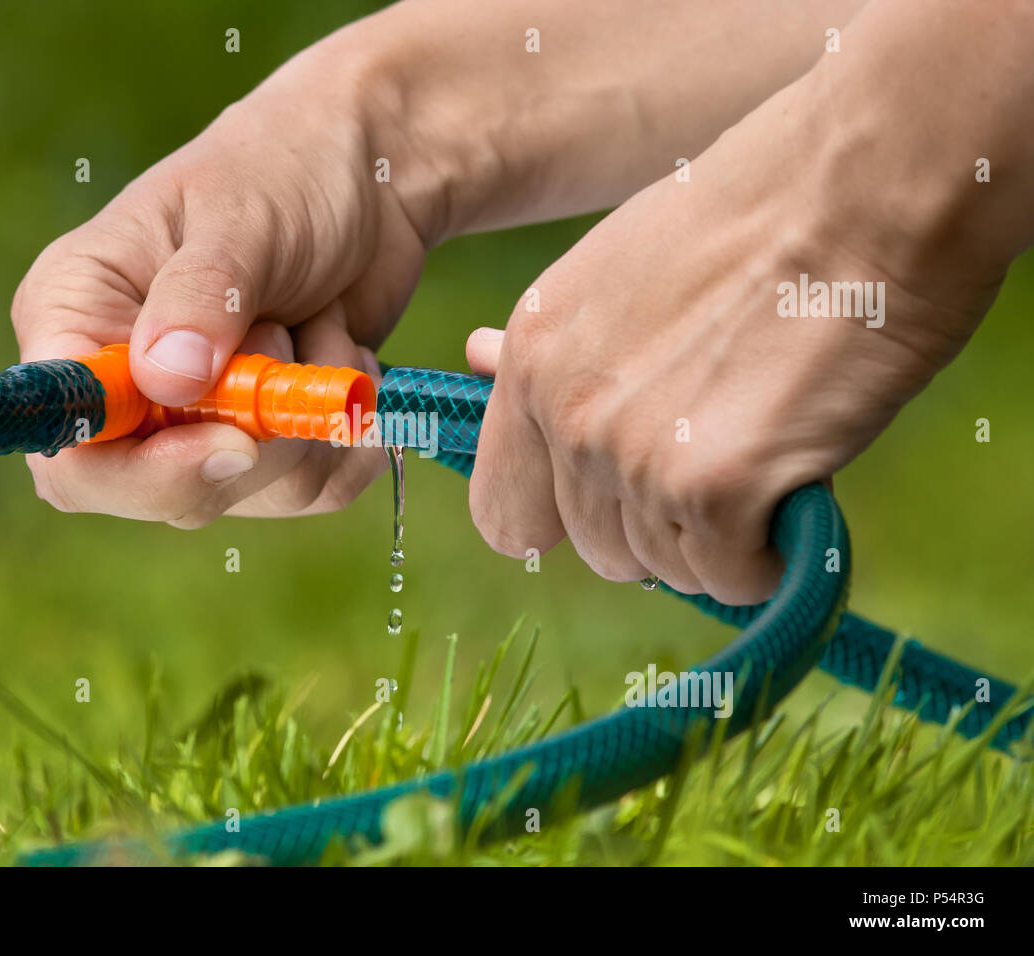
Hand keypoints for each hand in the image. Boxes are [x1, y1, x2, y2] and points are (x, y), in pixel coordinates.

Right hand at [11, 50, 427, 523]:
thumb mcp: (241, 217)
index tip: (234, 440)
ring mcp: (197, 422)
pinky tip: (347, 358)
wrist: (369, 180)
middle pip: (162, 491)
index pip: (69, 443)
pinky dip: (348, 433)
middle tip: (294, 342)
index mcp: (76, 316)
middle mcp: (125, 384)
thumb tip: (167, 382)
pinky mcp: (265, 442)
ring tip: (321, 323)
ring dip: (311, 415)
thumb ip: (201, 298)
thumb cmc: (284, 170)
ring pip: (250, 491)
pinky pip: (311, 489)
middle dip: (254, 437)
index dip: (142, 471)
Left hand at [466, 35, 1012, 603]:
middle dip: (662, 524)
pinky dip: (772, 555)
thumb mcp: (614, 268)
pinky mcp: (714, 486)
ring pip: (667, 566)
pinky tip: (799, 486)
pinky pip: (732, 579)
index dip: (566, 521)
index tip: (621, 501)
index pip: (505, 512)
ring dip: (722, 534)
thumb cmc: (762, 212)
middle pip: (597, 549)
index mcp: (532, 359)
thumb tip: (472, 356)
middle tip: (730, 448)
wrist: (867, 182)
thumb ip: (552, 345)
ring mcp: (632, 454)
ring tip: (771, 444)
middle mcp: (565, 413)